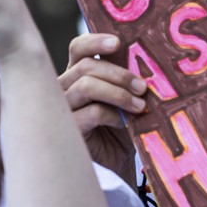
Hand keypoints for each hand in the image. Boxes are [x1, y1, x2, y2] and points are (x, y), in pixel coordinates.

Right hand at [58, 33, 146, 175]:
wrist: (115, 165)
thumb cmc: (119, 128)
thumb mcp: (124, 97)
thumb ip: (125, 78)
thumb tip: (143, 56)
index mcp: (78, 73)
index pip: (78, 48)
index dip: (95, 41)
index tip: (118, 43)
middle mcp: (65, 87)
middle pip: (86, 66)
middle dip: (118, 73)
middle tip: (143, 86)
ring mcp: (63, 108)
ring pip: (86, 86)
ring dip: (118, 93)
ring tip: (139, 105)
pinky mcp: (68, 130)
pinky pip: (90, 112)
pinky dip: (113, 114)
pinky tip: (125, 123)